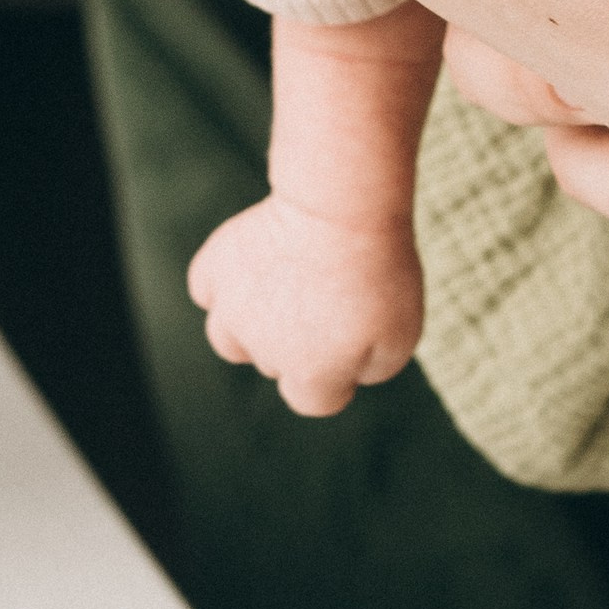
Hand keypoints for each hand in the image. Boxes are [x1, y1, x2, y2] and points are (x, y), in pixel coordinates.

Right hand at [186, 193, 423, 416]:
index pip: (314, 401)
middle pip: (275, 363)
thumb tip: (349, 374)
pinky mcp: (216, 266)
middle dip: (299, 342)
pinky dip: (224, 282)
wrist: (341, 207)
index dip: (336, 377)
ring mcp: (232, 309)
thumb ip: (373, 367)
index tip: (351, 346)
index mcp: (309, 376)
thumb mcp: (402, 332)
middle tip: (329, 297)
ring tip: (285, 290)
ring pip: (228, 336)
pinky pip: (207, 287)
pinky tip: (252, 265)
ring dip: (253, 324)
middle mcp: (262, 352)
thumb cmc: (377, 269)